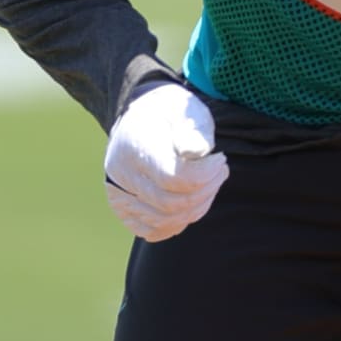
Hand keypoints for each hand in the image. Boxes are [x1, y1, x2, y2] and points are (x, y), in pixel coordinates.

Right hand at [104, 83, 228, 241]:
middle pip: (170, 204)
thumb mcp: (185, 109)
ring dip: (197, 208)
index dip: (205, 176)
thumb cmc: (170, 114)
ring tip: (210, 184)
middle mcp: (120, 173)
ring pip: (165, 221)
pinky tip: (193, 203)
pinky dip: (179, 223)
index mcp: (134, 145)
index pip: (173, 178)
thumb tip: (194, 152)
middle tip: (220, 172)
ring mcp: (119, 194)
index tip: (220, 160)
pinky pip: (154, 231)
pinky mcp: (124, 210)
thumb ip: (193, 130)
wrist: (141, 119)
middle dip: (206, 192)